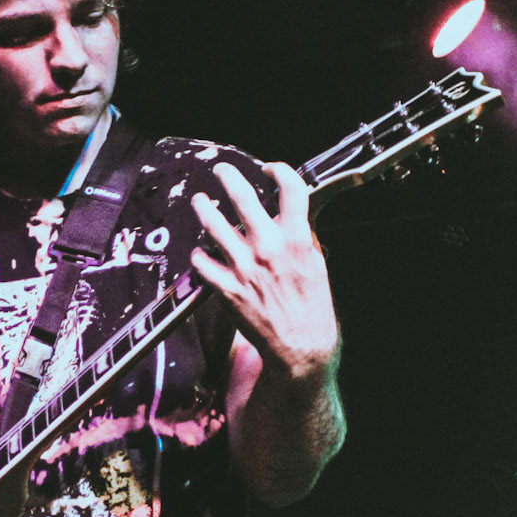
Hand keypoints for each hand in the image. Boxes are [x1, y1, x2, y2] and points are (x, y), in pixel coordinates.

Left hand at [190, 161, 338, 383]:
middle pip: (243, 197)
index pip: (290, 188)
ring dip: (203, 208)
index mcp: (297, 239)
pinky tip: (199, 251)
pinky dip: (198, 254)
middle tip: (221, 170)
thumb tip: (290, 214)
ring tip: (200, 202)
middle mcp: (268, 248)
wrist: (300, 347)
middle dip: (228, 176)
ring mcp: (244, 267)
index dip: (279, 170)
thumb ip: (302, 236)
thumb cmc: (312, 308)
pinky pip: (202, 262)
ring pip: (213, 225)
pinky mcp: (226, 288)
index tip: (269, 168)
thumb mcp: (317, 264)